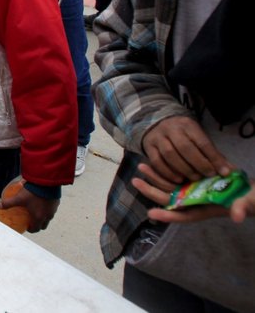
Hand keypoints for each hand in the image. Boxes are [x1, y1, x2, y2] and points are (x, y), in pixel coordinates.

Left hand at [0, 185, 59, 232]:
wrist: (45, 182)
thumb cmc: (33, 192)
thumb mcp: (19, 198)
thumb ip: (8, 203)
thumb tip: (0, 205)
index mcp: (39, 217)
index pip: (36, 229)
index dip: (31, 229)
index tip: (27, 226)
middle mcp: (47, 215)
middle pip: (43, 225)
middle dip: (38, 224)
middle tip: (31, 220)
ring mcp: (53, 209)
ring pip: (48, 217)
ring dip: (43, 216)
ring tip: (36, 210)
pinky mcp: (56, 202)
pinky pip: (52, 208)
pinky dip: (47, 208)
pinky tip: (42, 201)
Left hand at [132, 162, 252, 223]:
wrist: (254, 190)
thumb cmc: (252, 199)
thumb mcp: (249, 202)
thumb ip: (242, 208)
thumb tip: (237, 216)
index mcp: (207, 209)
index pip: (184, 215)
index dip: (168, 215)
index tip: (151, 213)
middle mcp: (197, 201)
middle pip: (171, 199)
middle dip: (153, 191)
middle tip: (135, 182)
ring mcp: (195, 191)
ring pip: (171, 186)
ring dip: (156, 178)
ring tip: (141, 166)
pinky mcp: (196, 180)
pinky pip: (178, 176)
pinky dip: (166, 170)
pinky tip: (155, 161)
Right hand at [141, 116, 231, 182]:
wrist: (157, 126)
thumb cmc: (183, 136)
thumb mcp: (198, 138)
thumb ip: (211, 154)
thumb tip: (228, 170)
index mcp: (187, 125)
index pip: (202, 141)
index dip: (213, 158)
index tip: (222, 172)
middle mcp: (171, 128)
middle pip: (185, 147)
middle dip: (198, 164)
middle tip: (207, 176)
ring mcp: (158, 137)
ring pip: (169, 154)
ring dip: (183, 169)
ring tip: (193, 179)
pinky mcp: (148, 147)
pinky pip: (156, 161)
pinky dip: (168, 173)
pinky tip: (177, 179)